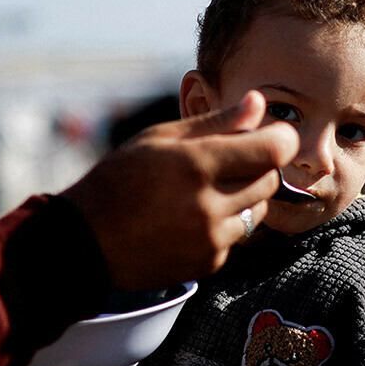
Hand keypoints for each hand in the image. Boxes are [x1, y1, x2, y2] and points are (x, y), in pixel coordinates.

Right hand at [62, 91, 297, 289]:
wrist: (85, 242)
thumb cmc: (120, 179)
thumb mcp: (161, 138)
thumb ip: (217, 122)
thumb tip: (258, 102)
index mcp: (197, 165)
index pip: (273, 151)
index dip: (279, 140)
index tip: (271, 136)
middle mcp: (209, 205)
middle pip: (270, 180)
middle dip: (258, 166)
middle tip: (229, 162)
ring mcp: (211, 239)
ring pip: (259, 210)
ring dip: (245, 197)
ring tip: (207, 191)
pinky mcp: (210, 263)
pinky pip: (238, 236)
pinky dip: (226, 225)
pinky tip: (193, 219)